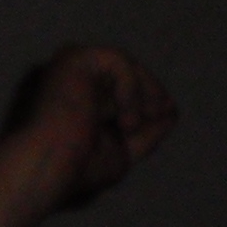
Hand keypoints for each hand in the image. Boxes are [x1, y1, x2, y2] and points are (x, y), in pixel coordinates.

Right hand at [0, 46, 177, 226]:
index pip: (117, 89)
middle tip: (162, 112)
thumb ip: (148, 133)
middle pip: (123, 74)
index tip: (166, 114)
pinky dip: (129, 88)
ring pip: (124, 64)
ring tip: (132, 125)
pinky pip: (118, 61)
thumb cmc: (77, 167)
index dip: (146, 98)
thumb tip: (172, 115)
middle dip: (150, 92)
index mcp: (75, 102)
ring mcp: (70, 67)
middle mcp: (70, 81)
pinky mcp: (73, 58)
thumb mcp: (123, 151)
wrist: (53, 167)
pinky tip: (124, 116)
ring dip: (140, 94)